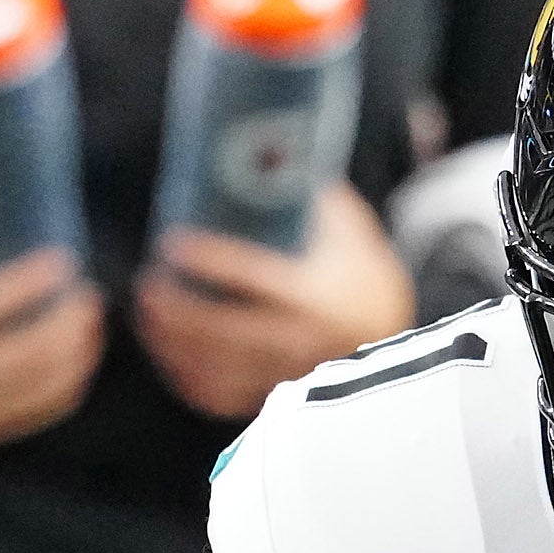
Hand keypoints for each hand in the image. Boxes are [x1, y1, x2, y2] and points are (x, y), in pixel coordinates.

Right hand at [0, 198, 104, 447]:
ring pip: (39, 387)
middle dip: (66, 326)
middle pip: (25, 356)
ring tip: (93, 321)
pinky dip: (69, 385)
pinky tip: (83, 356)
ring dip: (77, 355)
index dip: (26, 286)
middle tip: (89, 295)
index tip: (61, 262)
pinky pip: (38, 412)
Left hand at [130, 181, 417, 423]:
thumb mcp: (354, 236)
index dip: (211, 259)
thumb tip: (271, 152)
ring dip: (177, 347)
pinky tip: (170, 355)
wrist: (404, 353)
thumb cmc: (368, 283)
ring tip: (149, 318)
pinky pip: (226, 399)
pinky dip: (192, 380)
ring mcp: (290, 378)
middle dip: (182, 313)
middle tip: (148, 288)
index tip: (171, 243)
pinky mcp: (280, 401)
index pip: (255, 278)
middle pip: (228, 334)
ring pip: (221, 372)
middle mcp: (304, 344)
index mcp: (321, 299)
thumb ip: (317, 201)